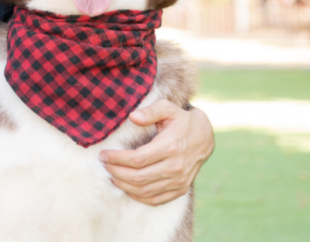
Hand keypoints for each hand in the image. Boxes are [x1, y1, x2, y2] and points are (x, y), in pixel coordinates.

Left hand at [99, 100, 214, 205]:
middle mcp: (176, 166)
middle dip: (116, 172)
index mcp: (170, 146)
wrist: (205, 137)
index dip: (117, 159)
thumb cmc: (181, 121)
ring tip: (112, 175)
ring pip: (145, 190)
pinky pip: (156, 200)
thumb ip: (150, 111)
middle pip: (138, 177)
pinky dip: (138, 196)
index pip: (137, 159)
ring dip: (124, 185)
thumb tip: (133, 117)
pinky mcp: (181, 189)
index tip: (104, 154)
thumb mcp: (168, 109)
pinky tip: (127, 187)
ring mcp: (179, 180)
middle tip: (105, 165)